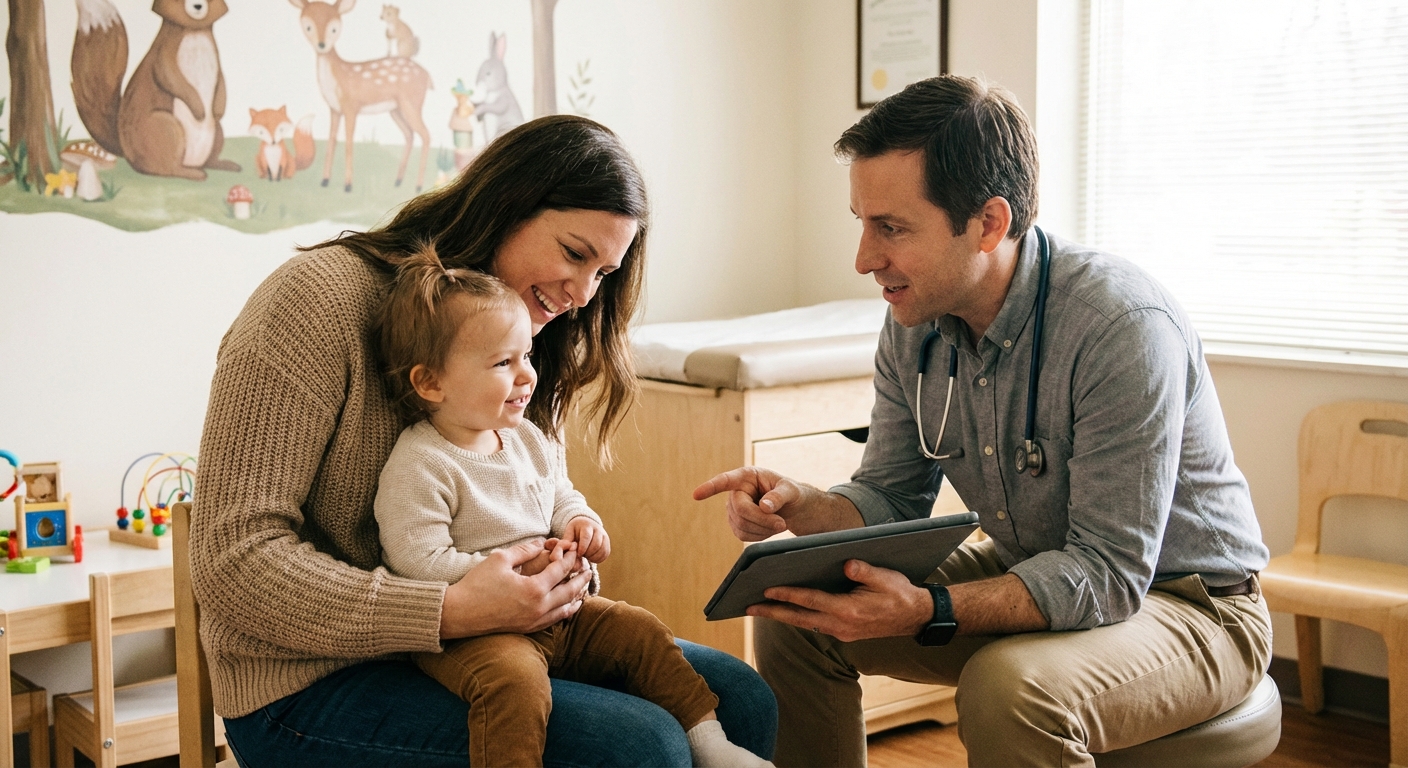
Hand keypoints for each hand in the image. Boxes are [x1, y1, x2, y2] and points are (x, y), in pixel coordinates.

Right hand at [439, 538, 592, 638]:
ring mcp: (533, 621)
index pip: (561, 570)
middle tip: (588, 569)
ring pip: (564, 609)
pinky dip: (564, 612)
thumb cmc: (477, 584)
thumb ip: (525, 550)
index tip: (574, 550)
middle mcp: (539, 607)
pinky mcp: (527, 629)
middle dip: (581, 579)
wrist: (460, 613)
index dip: (569, 558)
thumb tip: (542, 543)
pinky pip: (553, 620)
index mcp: (534, 588)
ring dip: (576, 597)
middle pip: (569, 591)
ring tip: (583, 589)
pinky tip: (567, 607)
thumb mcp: (500, 559)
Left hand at [561, 517, 610, 562]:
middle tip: (581, 555)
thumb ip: (565, 543)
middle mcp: (597, 529)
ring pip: (602, 549)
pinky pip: (606, 553)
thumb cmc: (574, 533)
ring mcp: (604, 535)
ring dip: (593, 557)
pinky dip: (599, 559)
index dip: (583, 547)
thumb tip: (565, 553)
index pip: (587, 536)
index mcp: (586, 525)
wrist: (585, 527)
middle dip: (588, 553)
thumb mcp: (568, 534)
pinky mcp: (607, 543)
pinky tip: (592, 558)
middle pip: (596, 544)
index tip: (579, 554)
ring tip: (586, 556)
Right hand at [692, 466, 801, 540]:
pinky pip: (742, 535)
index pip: (725, 481)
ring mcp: (733, 508)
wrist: (792, 508)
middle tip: (782, 524)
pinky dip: (759, 536)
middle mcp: (736, 491)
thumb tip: (764, 506)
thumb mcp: (791, 490)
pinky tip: (769, 529)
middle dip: (762, 520)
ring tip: (779, 524)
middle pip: (740, 510)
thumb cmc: (791, 493)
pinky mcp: (736, 524)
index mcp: (746, 476)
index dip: (710, 487)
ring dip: (763, 529)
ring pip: (740, 525)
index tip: (696, 495)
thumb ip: (779, 496)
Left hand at [746, 559, 932, 641]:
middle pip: (799, 618)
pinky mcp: (843, 633)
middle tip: (747, 606)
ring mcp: (841, 632)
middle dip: (772, 612)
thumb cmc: (900, 594)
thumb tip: (847, 564)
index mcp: (849, 611)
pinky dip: (797, 617)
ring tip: (758, 607)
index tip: (767, 589)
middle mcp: (841, 625)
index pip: (811, 601)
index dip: (788, 595)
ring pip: (804, 623)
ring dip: (782, 615)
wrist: (916, 618)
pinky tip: (785, 609)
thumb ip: (865, 572)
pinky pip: (814, 624)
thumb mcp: (886, 578)